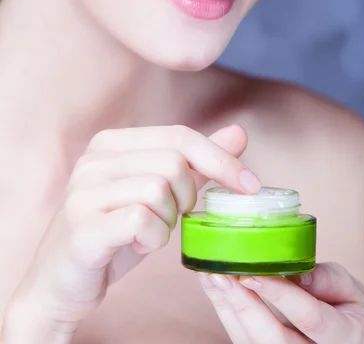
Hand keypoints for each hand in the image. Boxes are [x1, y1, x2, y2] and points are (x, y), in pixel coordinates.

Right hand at [4, 124, 259, 337]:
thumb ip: (197, 162)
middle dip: (187, 196)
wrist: (62, 281)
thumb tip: (239, 133)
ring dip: (167, 220)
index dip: (220, 158)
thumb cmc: (115, 232)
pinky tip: (137, 246)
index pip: (179, 135)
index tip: (250, 185)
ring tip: (149, 231)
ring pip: (158, 190)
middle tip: (173, 216)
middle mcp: (94, 160)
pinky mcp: (82, 227)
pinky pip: (140, 221)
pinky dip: (152, 239)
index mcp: (111, 143)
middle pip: (172, 162)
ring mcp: (83, 192)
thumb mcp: (159, 193)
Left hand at [199, 262, 363, 342]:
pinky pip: (244, 340)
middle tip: (220, 275)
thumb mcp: (351, 290)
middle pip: (273, 339)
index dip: (279, 295)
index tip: (251, 274)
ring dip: (226, 308)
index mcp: (346, 336)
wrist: (349, 339)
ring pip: (252, 343)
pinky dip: (226, 313)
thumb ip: (327, 279)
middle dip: (243, 306)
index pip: (309, 317)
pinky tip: (214, 288)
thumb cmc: (348, 309)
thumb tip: (294, 271)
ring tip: (209, 276)